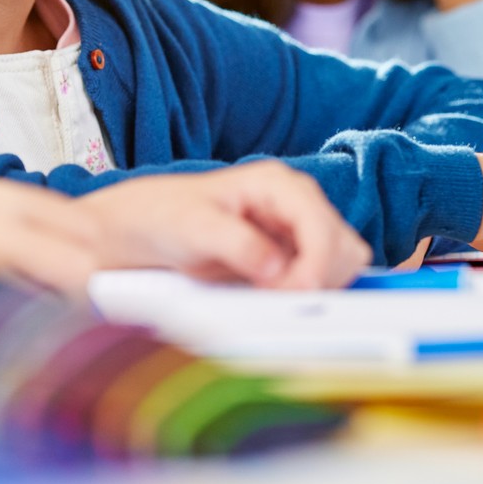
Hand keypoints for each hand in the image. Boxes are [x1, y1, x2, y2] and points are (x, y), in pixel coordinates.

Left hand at [81, 164, 370, 289]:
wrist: (140, 230)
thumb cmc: (162, 216)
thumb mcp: (193, 228)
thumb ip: (237, 245)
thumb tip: (277, 269)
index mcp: (276, 184)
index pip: (321, 224)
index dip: (316, 262)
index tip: (297, 293)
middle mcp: (294, 204)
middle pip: (342, 246)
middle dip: (319, 277)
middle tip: (281, 298)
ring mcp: (295, 232)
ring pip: (340, 264)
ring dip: (318, 287)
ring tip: (275, 298)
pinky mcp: (289, 257)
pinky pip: (320, 279)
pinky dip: (309, 294)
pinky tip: (277, 299)